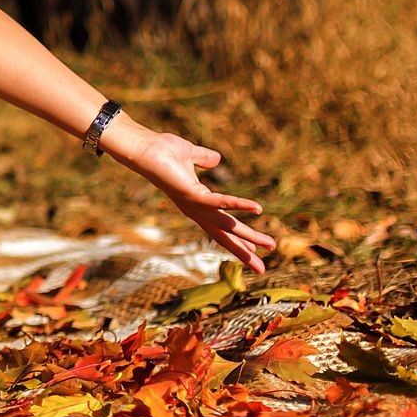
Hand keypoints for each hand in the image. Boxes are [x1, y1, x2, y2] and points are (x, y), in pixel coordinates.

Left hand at [110, 131, 276, 272]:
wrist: (145, 147)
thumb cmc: (163, 151)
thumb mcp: (191, 155)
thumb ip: (204, 159)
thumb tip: (216, 160)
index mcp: (198, 203)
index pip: (221, 226)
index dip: (236, 240)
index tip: (254, 253)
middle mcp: (196, 208)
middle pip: (224, 235)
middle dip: (244, 251)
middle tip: (262, 269)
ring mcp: (194, 205)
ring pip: (227, 225)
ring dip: (249, 236)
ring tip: (271, 245)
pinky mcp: (191, 195)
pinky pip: (219, 202)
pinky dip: (238, 205)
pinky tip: (257, 208)